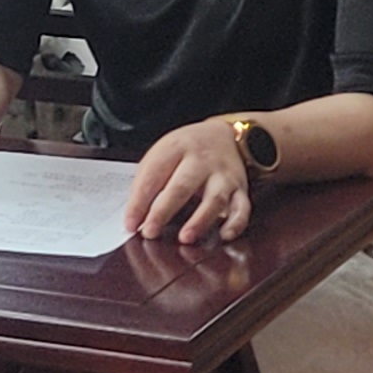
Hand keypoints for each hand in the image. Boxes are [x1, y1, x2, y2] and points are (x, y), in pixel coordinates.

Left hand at [128, 118, 257, 242]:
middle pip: (182, 186)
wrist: (224, 135)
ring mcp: (223, 175)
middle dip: (164, 211)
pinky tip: (224, 235)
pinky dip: (235, 223)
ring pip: (214, 198)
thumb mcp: (162, 154)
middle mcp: (201, 161)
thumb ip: (147, 182)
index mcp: (176, 148)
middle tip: (150, 231)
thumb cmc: (187, 150)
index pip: (154, 175)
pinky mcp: (240, 189)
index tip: (130, 223)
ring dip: (200, 220)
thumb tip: (135, 217)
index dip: (139, 201)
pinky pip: (242, 208)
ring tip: (185, 237)